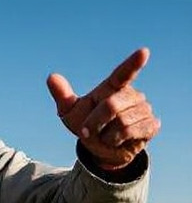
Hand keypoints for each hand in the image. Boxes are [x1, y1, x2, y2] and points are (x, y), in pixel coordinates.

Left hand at [47, 48, 160, 169]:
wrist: (100, 149)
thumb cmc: (86, 125)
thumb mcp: (69, 112)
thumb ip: (62, 95)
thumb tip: (51, 77)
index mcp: (112, 88)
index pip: (123, 74)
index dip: (133, 63)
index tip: (143, 52)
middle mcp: (131, 95)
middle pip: (111, 105)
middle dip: (94, 122)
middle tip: (88, 131)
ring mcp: (144, 109)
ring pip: (122, 123)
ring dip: (106, 135)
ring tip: (107, 135)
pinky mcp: (152, 125)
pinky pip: (132, 132)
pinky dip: (117, 141)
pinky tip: (119, 141)